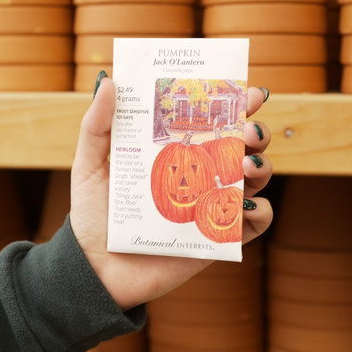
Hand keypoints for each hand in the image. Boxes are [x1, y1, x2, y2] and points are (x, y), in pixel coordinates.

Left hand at [70, 76, 272, 310]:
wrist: (96, 269)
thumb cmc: (92, 215)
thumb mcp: (90, 165)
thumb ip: (97, 125)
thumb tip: (110, 81)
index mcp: (175, 153)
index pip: (211, 123)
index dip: (234, 105)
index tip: (246, 91)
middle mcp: (199, 175)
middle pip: (241, 147)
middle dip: (255, 132)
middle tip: (247, 131)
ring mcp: (210, 206)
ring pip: (253, 179)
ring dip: (261, 166)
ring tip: (246, 165)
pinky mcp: (216, 238)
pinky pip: (253, 224)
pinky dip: (261, 212)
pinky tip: (246, 206)